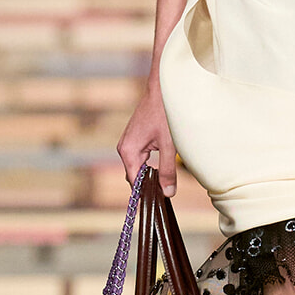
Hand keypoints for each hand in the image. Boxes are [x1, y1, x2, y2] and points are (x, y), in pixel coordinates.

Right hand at [117, 80, 178, 195]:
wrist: (163, 90)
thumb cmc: (165, 114)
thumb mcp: (169, 145)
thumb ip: (168, 170)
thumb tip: (167, 193)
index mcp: (128, 151)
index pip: (134, 182)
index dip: (145, 194)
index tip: (157, 204)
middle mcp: (124, 148)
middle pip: (135, 176)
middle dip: (148, 185)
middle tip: (166, 194)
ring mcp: (129, 143)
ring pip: (139, 167)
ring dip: (151, 175)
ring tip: (166, 183)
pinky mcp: (136, 138)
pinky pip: (141, 158)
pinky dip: (150, 165)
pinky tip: (163, 167)